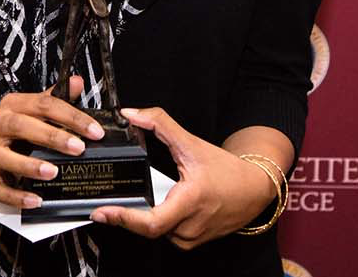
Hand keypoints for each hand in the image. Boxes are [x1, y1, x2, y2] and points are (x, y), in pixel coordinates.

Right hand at [0, 75, 105, 208]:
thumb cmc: (12, 131)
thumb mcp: (32, 111)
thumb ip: (54, 99)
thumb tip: (77, 83)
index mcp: (12, 106)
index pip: (43, 104)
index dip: (71, 116)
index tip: (93, 130)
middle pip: (22, 126)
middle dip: (52, 137)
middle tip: (78, 147)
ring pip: (5, 157)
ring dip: (29, 165)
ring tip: (53, 172)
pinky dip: (16, 196)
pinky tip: (35, 200)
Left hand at [89, 107, 277, 249]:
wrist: (254, 190)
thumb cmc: (227, 171)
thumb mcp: (191, 143)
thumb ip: (160, 124)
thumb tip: (132, 115)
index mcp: (190, 202)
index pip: (151, 222)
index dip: (124, 219)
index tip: (103, 213)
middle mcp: (189, 226)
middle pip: (146, 226)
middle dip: (126, 214)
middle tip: (105, 205)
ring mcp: (190, 238)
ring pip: (154, 230)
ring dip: (142, 216)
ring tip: (138, 201)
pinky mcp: (190, 242)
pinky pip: (164, 233)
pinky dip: (155, 220)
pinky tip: (156, 207)